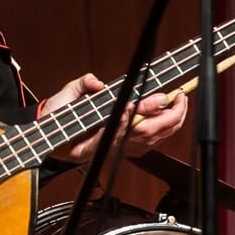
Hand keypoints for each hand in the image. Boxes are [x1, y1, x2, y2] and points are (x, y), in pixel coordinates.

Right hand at [45, 74, 190, 162]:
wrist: (55, 143)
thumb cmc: (60, 121)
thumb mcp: (64, 98)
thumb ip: (81, 87)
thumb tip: (96, 83)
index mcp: (91, 140)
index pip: (119, 127)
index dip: (139, 113)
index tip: (154, 99)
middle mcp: (108, 148)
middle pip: (144, 133)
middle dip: (166, 115)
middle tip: (177, 96)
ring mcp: (119, 151)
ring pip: (152, 139)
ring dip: (170, 122)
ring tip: (180, 102)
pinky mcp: (126, 151)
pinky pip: (152, 143)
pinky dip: (165, 130)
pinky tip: (173, 116)